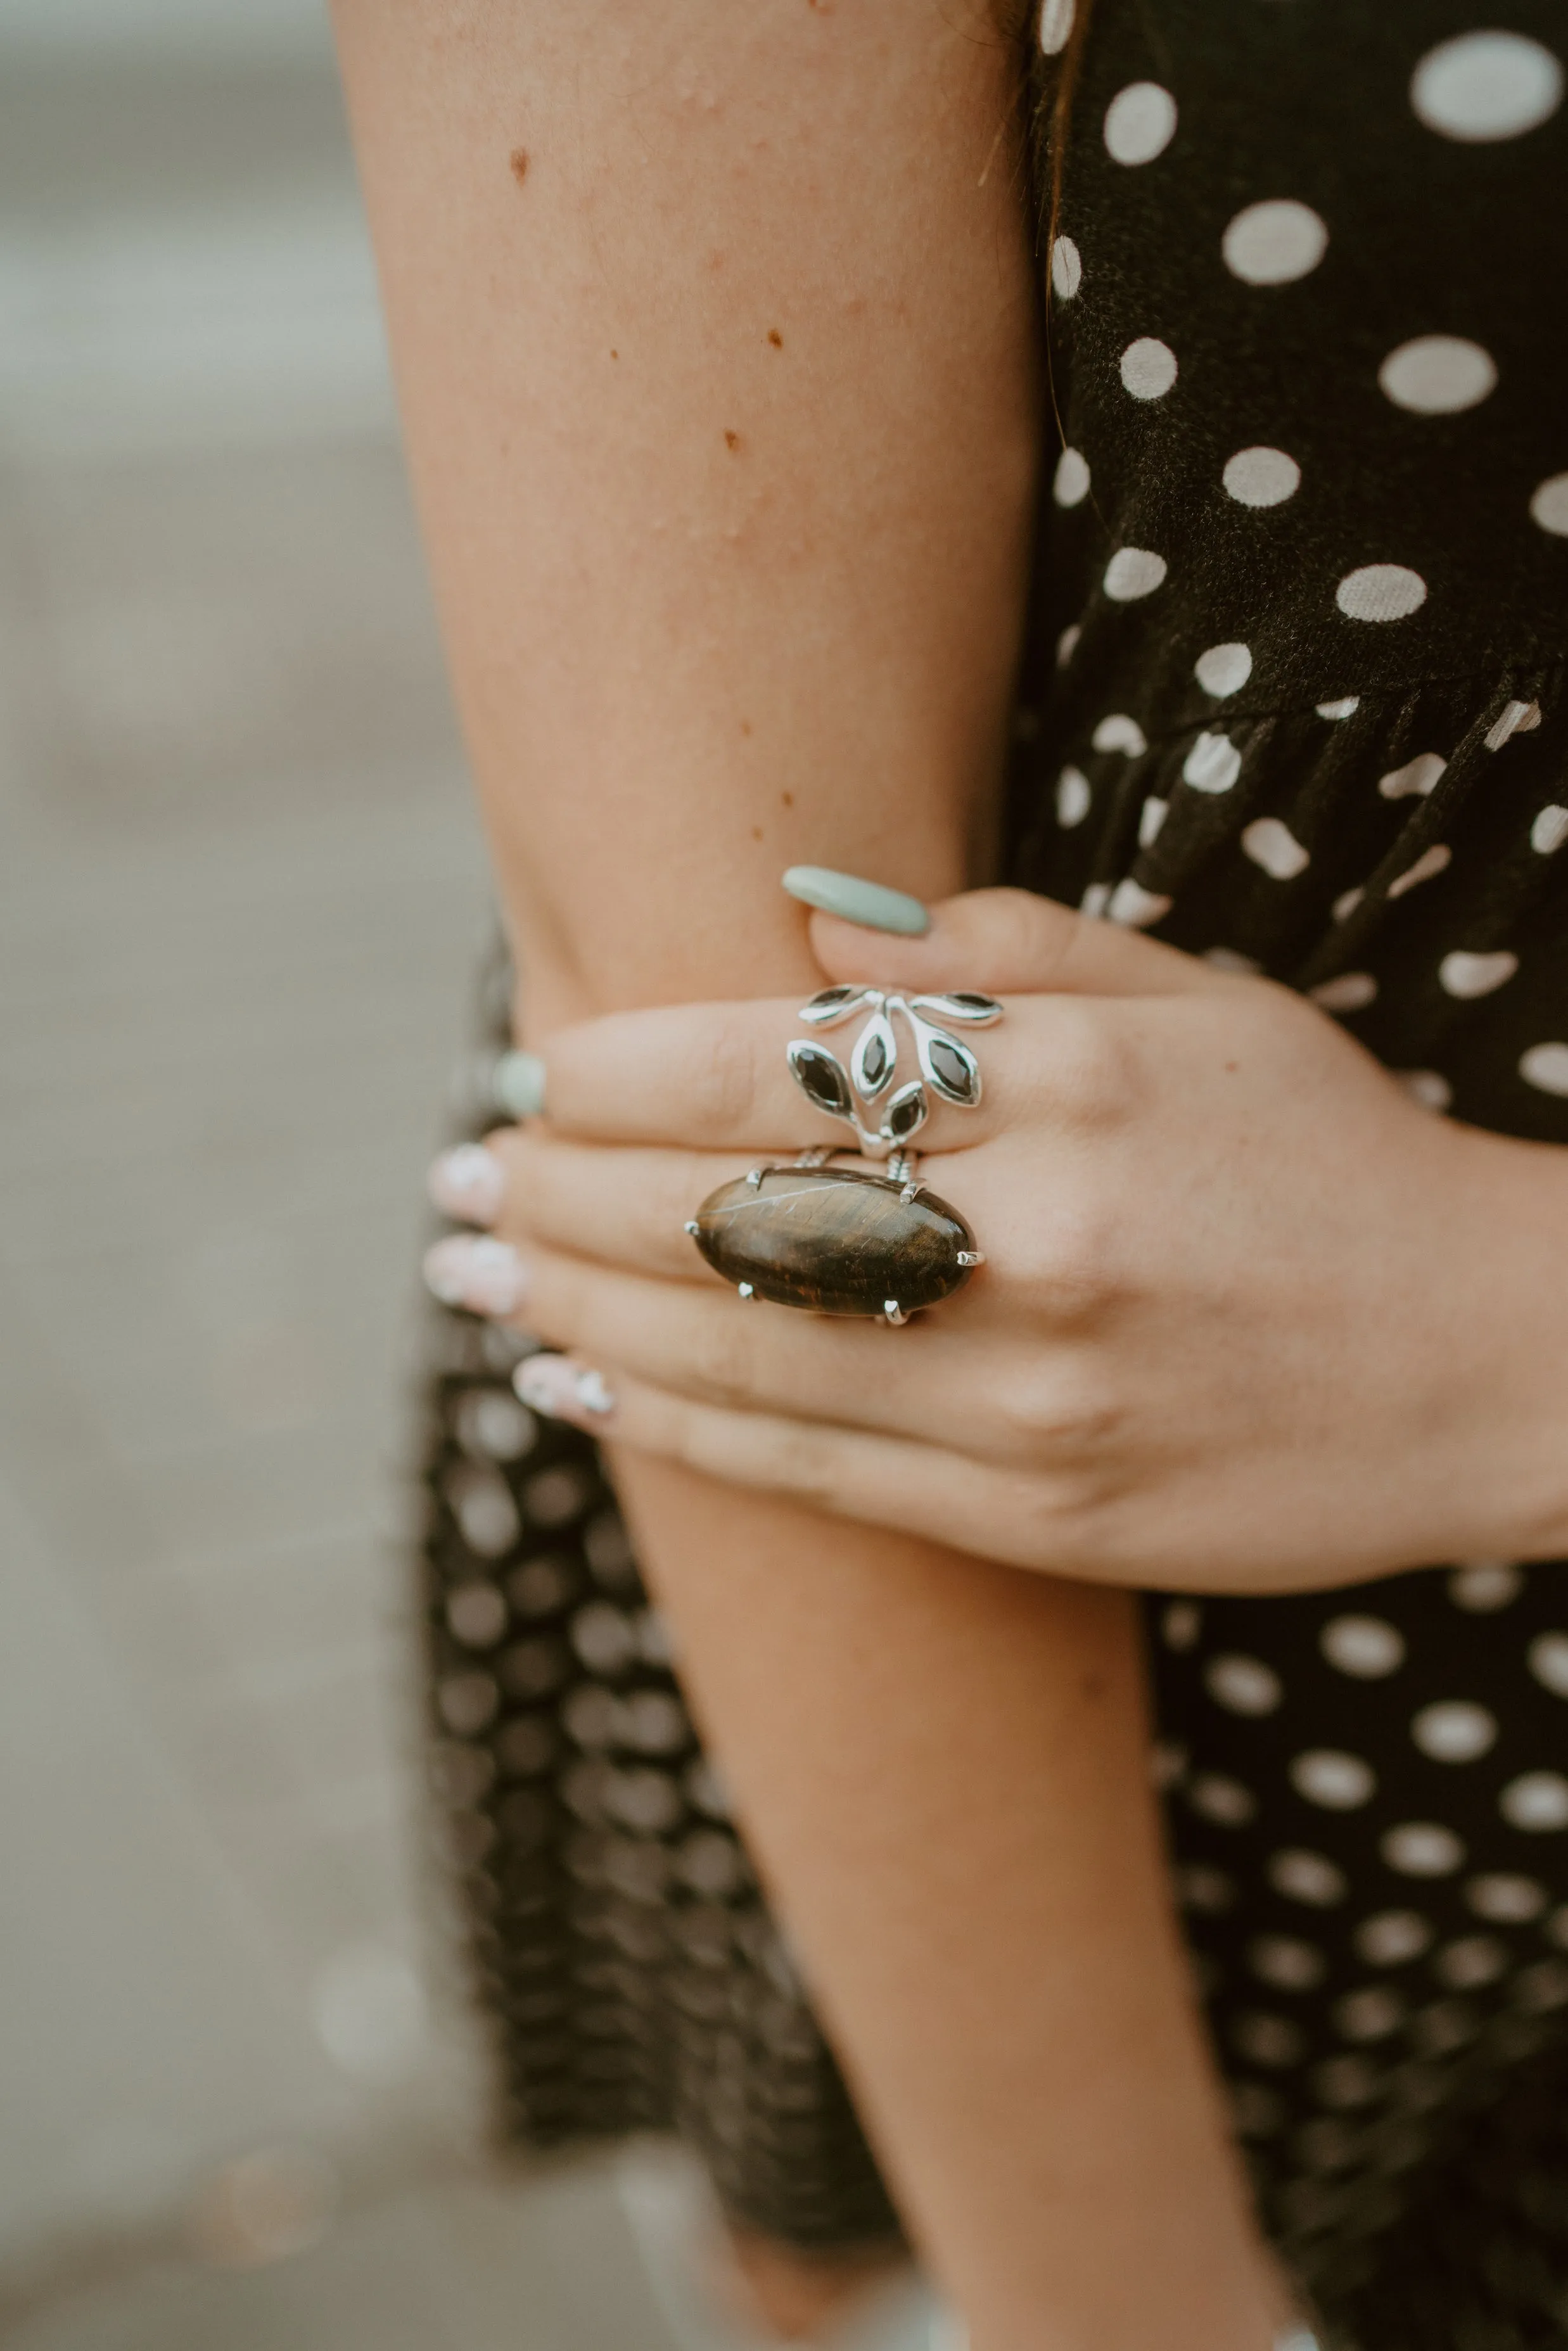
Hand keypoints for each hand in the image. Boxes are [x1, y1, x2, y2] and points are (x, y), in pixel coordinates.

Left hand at [426, 889, 1567, 1592]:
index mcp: (1072, 1089)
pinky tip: (573, 1385)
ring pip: (736, 1351)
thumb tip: (809, 930)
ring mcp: (1034, 1398)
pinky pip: (808, 1471)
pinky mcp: (1040, 1517)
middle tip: (454, 1174)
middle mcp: (1037, 1244)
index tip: (533, 1065)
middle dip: (556, 1188)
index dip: (617, 1068)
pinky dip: (667, 1427)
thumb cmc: (1332, 1152)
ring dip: (573, 1308)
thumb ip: (1005, 952)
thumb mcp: (1201, 1001)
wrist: (1493, 1359)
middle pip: (723, 1208)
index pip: (771, 1065)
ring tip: (468, 1274)